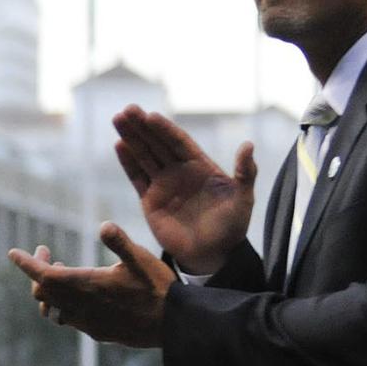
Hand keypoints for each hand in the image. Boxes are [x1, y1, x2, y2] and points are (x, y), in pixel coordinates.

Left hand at [8, 225, 176, 349]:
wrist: (172, 325)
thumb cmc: (158, 288)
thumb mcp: (142, 259)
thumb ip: (120, 243)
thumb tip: (103, 225)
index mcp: (86, 286)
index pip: (44, 275)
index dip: (26, 264)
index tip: (13, 253)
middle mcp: (80, 307)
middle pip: (42, 291)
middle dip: (38, 271)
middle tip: (45, 253)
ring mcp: (86, 322)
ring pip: (51, 308)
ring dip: (48, 289)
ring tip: (59, 270)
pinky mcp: (94, 332)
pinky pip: (66, 318)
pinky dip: (61, 303)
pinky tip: (76, 293)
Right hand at [111, 106, 255, 275]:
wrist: (213, 255)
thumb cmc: (232, 227)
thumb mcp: (243, 199)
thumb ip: (245, 172)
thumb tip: (248, 144)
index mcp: (201, 166)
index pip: (179, 142)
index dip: (164, 129)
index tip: (150, 116)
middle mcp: (180, 171)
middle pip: (158, 143)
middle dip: (142, 127)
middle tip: (127, 110)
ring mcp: (164, 185)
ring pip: (144, 156)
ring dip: (131, 138)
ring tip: (118, 119)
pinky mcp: (150, 201)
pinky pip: (137, 177)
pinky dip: (127, 162)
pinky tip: (119, 145)